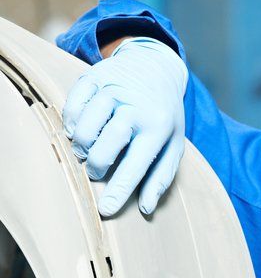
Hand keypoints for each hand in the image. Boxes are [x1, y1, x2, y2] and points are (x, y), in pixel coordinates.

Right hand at [62, 37, 187, 216]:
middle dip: (97, 167)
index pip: (135, 167)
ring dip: (81, 146)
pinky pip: (73, 104)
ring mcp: (114, 88)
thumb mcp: (173, 146)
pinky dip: (71, 122)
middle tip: (96, 171)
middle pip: (105, 147)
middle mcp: (136, 107)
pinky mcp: (95, 76)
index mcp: (158, 128)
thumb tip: (146, 208)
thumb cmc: (163, 117)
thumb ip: (160, 177)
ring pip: (85, 127)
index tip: (105, 210)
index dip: (118, 191)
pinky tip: (78, 129)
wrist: (158, 67)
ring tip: (86, 151)